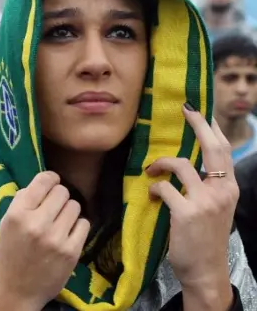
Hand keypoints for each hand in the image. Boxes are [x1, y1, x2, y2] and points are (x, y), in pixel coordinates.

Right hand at [0, 171, 89, 309]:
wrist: (17, 290)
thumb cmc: (10, 254)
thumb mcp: (6, 224)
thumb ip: (22, 202)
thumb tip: (43, 183)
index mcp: (17, 214)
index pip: (43, 181)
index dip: (50, 178)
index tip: (51, 183)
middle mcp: (37, 224)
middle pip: (62, 191)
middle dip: (59, 197)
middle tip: (53, 209)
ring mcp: (56, 238)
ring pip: (75, 206)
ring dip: (68, 212)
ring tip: (59, 223)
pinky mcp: (71, 251)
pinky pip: (84, 224)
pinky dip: (77, 227)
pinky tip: (67, 234)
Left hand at [145, 104, 236, 304]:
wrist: (205, 271)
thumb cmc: (205, 239)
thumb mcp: (215, 209)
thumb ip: (208, 187)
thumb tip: (191, 167)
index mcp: (229, 188)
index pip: (223, 150)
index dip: (211, 128)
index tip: (199, 110)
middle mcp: (222, 190)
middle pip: (212, 147)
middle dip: (198, 124)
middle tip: (185, 110)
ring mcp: (205, 201)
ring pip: (181, 164)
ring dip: (161, 163)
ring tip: (151, 170)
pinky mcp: (186, 212)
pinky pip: (164, 188)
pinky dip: (154, 188)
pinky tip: (151, 195)